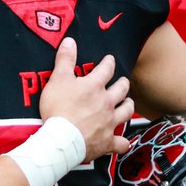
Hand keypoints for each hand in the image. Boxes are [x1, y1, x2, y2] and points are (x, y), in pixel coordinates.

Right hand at [38, 38, 132, 160]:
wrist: (61, 140)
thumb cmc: (58, 109)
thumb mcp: (57, 79)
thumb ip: (65, 60)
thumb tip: (70, 41)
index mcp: (94, 86)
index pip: (106, 69)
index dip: (109, 63)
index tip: (110, 60)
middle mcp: (106, 103)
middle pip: (121, 89)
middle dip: (123, 83)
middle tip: (123, 81)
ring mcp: (109, 123)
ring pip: (126, 112)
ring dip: (128, 106)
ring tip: (128, 103)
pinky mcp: (107, 141)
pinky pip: (121, 143)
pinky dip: (123, 143)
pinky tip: (123, 142)